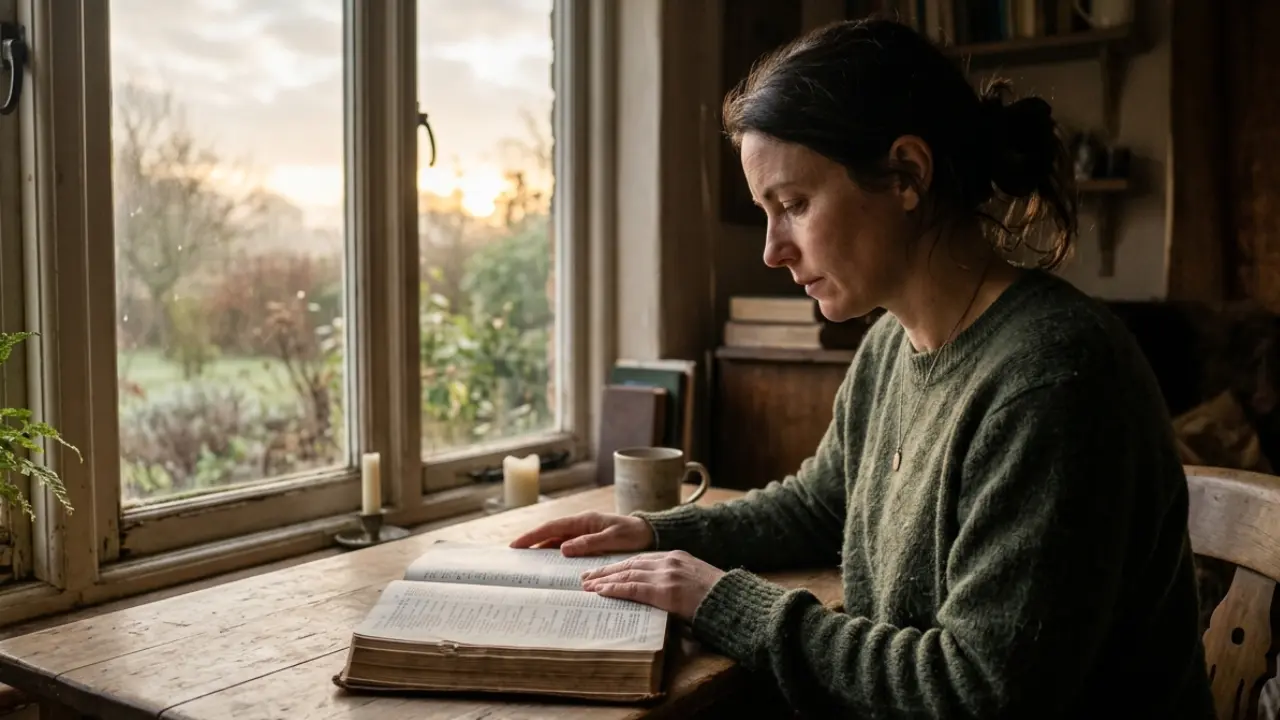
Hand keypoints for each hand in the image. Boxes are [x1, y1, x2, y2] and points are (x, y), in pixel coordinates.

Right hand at [509, 511, 654, 555]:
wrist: (651, 534)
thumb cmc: (634, 534)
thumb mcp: (614, 539)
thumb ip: (589, 543)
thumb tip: (562, 548)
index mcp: (584, 521)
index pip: (552, 527)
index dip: (533, 535)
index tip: (516, 544)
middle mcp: (581, 526)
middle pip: (550, 534)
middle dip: (531, 542)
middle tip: (514, 556)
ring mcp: (584, 534)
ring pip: (557, 541)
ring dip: (542, 550)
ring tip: (526, 563)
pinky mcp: (589, 542)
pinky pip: (567, 548)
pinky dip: (555, 555)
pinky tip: (548, 566)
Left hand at [580, 550, 724, 620]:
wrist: (733, 602)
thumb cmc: (717, 597)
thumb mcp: (694, 581)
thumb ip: (674, 581)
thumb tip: (655, 593)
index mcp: (676, 556)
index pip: (640, 559)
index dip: (620, 565)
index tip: (604, 570)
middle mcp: (669, 561)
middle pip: (630, 563)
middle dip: (606, 570)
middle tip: (587, 576)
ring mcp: (667, 575)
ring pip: (627, 574)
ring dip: (604, 580)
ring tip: (588, 585)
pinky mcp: (666, 590)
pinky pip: (633, 588)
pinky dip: (614, 589)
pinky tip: (601, 592)